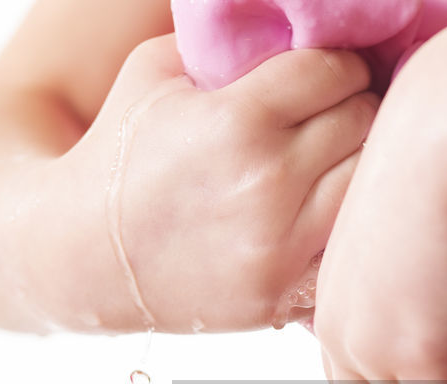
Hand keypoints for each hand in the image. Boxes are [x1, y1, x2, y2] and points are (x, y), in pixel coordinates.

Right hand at [41, 35, 378, 331]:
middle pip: (362, 123)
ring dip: (357, 167)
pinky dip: (344, 230)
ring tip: (334, 164)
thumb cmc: (122, 153)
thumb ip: (226, 43)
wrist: (80, 255)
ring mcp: (278, 245)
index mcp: (238, 118)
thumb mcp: (156, 71)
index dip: (338, 66)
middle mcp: (266, 182)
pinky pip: (348, 249)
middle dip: (353, 110)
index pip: (335, 71)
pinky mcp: (281, 294)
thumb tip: (292, 21)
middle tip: (335, 118)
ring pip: (366, 185)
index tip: (329, 77)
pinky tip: (321, 216)